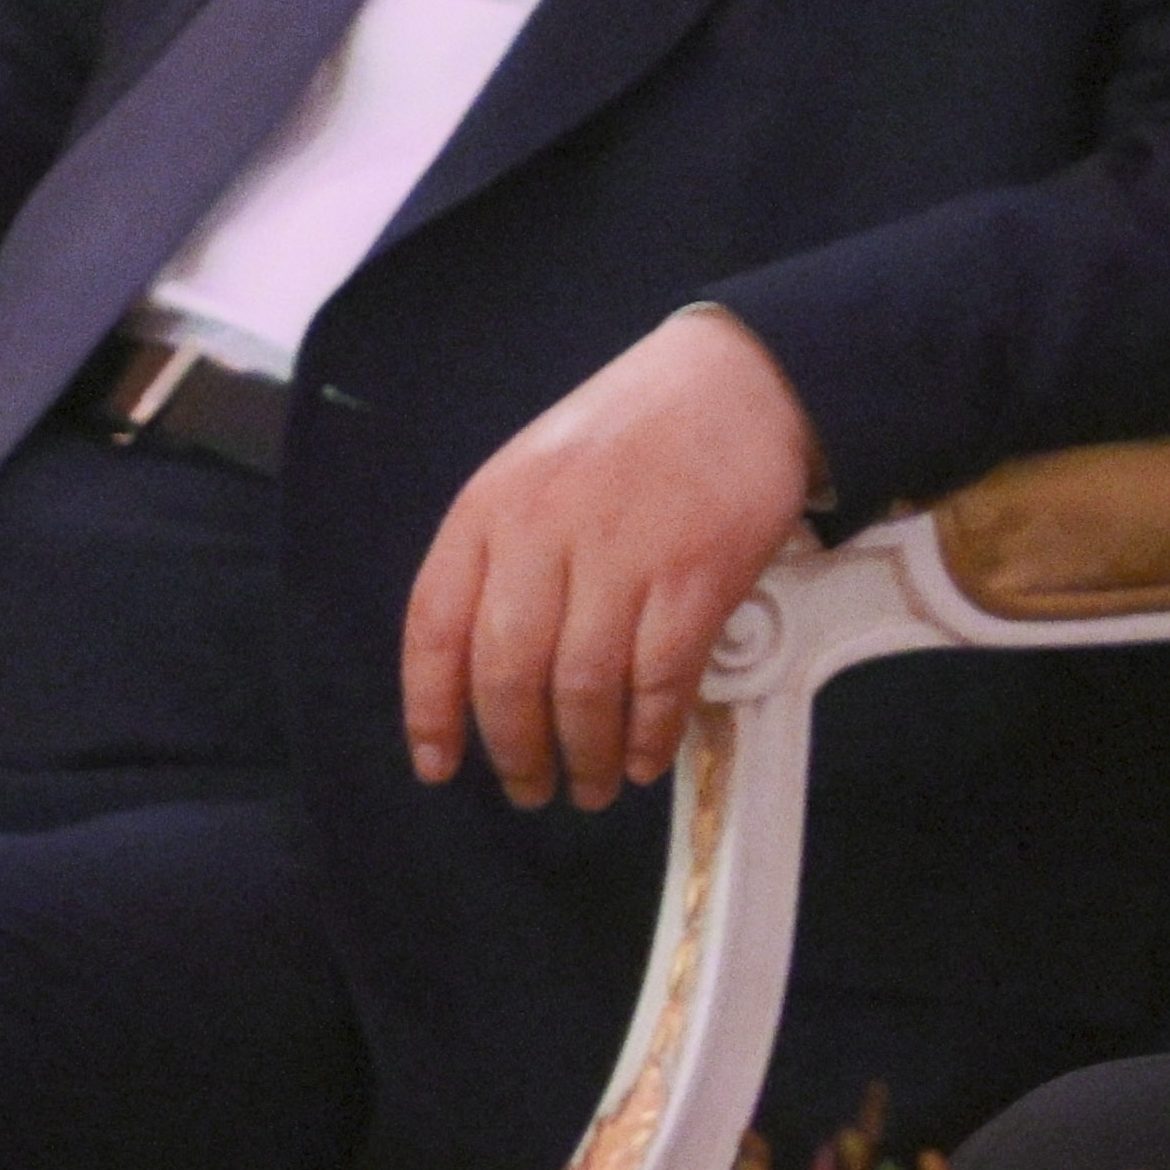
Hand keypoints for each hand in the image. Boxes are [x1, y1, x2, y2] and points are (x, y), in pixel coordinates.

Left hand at [401, 305, 820, 806]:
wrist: (739, 380)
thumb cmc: (634, 432)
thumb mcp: (536, 472)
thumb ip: (503, 556)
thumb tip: (483, 670)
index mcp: (491, 507)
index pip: (435, 627)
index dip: (431, 710)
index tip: (439, 765)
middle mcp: (545, 530)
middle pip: (507, 673)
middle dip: (515, 751)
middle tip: (530, 788)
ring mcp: (622, 553)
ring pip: (582, 688)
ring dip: (584, 754)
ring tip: (591, 785)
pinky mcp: (695, 575)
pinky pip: (660, 679)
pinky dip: (650, 733)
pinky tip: (647, 755)